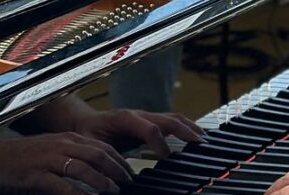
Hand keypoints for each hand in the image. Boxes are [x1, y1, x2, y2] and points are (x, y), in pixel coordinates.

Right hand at [0, 133, 131, 193]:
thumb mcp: (52, 148)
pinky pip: (61, 186)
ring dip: (101, 181)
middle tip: (128, 184)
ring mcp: (49, 159)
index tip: (129, 173)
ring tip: (113, 192)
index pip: (102, 147)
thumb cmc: (22, 155)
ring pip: (83, 169)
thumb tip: (94, 168)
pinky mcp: (36, 175)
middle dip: (117, 170)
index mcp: (69, 138)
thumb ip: (72, 154)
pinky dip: (76, 194)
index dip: (119, 161)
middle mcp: (62, 145)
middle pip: (99, 156)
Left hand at [68, 107, 202, 158]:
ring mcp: (146, 115)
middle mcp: (140, 114)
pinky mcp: (150, 120)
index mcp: (126, 118)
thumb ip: (107, 158)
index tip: (167, 158)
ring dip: (190, 127)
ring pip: (174, 117)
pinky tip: (195, 135)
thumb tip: (120, 175)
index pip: (151, 128)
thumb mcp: (92, 147)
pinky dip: (186, 126)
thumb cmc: (87, 134)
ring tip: (204, 139)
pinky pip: (172, 120)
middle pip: (169, 119)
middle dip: (186, 131)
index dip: (161, 144)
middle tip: (201, 144)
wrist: (84, 121)